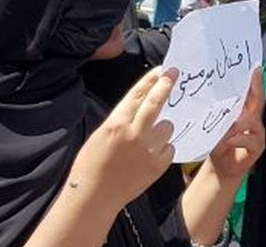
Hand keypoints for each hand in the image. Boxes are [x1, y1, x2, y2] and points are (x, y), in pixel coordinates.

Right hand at [66, 67, 177, 209]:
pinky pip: (169, 147)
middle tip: (174, 73)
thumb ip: (122, 119)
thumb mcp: (101, 133)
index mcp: (117, 123)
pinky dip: (163, 148)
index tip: (162, 70)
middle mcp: (135, 133)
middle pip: (157, 102)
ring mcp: (148, 150)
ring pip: (167, 127)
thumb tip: (141, 104)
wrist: (95, 196)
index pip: (138, 94)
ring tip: (148, 140)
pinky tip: (150, 155)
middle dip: (167, 84)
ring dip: (162, 128)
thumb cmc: (91, 164)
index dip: (151, 80)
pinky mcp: (158, 165)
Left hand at [207, 68, 264, 180]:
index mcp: (243, 111)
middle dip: (256, 87)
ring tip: (226, 125)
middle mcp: (253, 118)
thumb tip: (206, 96)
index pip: (250, 92)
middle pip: (258, 99)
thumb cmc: (217, 143)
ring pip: (251, 120)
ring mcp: (257, 132)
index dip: (254, 80)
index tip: (255, 67)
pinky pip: (249, 139)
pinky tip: (228, 140)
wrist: (221, 166)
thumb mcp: (214, 124)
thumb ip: (215, 112)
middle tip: (254, 75)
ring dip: (237, 122)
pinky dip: (237, 139)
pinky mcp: (258, 146)